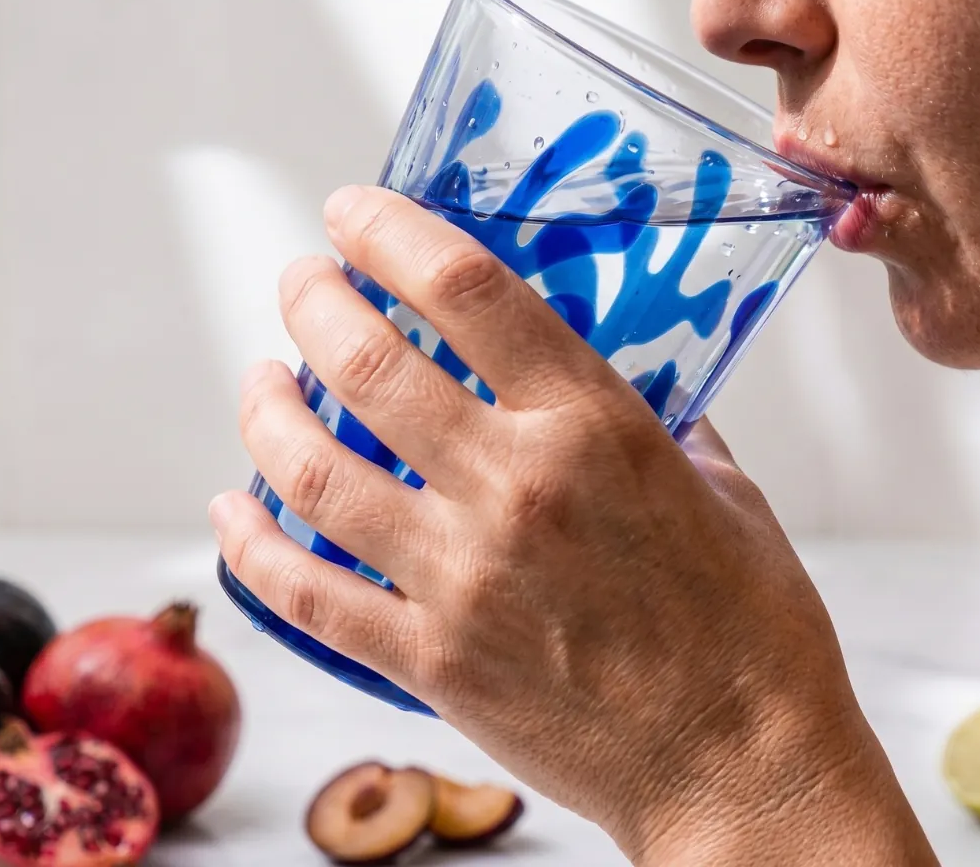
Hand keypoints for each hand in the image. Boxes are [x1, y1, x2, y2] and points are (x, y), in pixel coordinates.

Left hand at [211, 185, 936, 864]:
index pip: (468, 290)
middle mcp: (513, 488)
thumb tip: (618, 379)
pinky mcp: (430, 660)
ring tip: (259, 380)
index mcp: (593, 427)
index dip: (393, 232)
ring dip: (265, 411)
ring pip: (311, 473)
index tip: (353, 212)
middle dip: (313, 302)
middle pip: (368, 364)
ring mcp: (460, 579)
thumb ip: (657, 420)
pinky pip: (306, 595)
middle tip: (302, 281)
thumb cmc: (750, 623)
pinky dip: (250, 546)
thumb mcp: (725, 488)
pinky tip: (229, 510)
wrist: (740, 766)